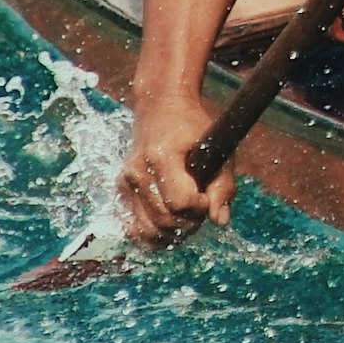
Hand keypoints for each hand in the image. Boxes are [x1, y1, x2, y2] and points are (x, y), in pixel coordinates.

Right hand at [115, 94, 233, 247]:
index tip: (207, 196)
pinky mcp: (121, 192)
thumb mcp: (217, 149)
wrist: (160, 108)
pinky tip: (170, 225)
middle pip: (166, 220)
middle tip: (201, 206)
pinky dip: (153, 235)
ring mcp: (125, 184)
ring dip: (174, 232)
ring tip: (187, 215)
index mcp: (161, 157)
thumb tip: (220, 221)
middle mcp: (137, 172)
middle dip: (190, 221)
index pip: (180, 203)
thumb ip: (222, 186)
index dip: (200, 207)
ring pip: (149, 231)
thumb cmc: (194, 127)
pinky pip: (134, 229)